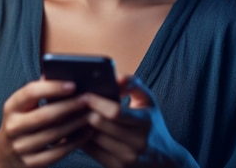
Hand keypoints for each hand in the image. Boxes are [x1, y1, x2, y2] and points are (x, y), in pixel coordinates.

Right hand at [0, 79, 91, 167]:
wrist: (5, 154)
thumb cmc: (22, 121)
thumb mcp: (23, 106)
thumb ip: (40, 92)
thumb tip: (63, 73)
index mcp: (11, 107)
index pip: (30, 93)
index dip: (52, 88)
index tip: (73, 84)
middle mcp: (13, 127)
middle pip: (45, 115)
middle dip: (69, 106)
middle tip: (89, 98)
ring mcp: (21, 147)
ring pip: (54, 134)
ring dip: (76, 123)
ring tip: (92, 114)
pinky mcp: (32, 163)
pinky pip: (58, 152)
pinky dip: (75, 141)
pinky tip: (87, 132)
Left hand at [81, 76, 197, 167]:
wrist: (165, 161)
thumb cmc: (152, 125)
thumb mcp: (149, 102)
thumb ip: (134, 84)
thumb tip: (116, 77)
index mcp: (145, 122)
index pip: (116, 112)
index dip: (97, 102)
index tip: (84, 94)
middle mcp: (137, 142)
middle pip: (99, 124)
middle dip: (84, 111)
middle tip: (71, 101)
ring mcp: (126, 157)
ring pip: (91, 137)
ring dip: (79, 124)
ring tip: (70, 113)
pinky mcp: (116, 167)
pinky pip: (90, 151)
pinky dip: (80, 138)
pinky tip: (76, 128)